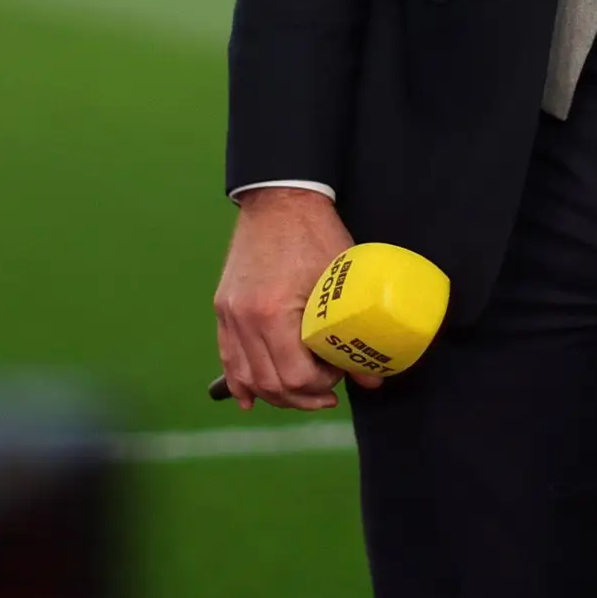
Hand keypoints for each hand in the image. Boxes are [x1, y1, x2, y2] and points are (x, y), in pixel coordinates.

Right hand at [213, 187, 353, 411]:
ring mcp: (230, 314)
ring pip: (246, 377)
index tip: (339, 374)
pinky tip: (250, 398)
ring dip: (274, 395)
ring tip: (300, 395)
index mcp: (273, 312)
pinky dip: (239, 382)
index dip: (320, 385)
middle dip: (301, 397)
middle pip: (269, 384)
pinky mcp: (223, 308)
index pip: (294, 376)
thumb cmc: (315, 233)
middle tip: (327, 393)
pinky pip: (227, 357)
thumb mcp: (342, 280)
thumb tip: (373, 375)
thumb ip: (356, 330)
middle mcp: (245, 318)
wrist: (280, 199)